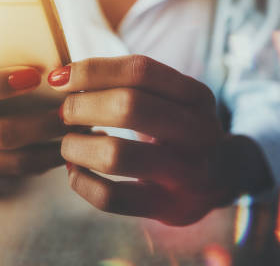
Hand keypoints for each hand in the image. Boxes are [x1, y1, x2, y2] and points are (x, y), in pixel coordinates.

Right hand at [0, 67, 67, 182]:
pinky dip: (47, 161)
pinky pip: (20, 173)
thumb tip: (55, 70)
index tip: (36, 75)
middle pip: (0, 134)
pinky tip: (68, 149)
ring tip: (80, 133)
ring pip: (15, 161)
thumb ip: (4, 77)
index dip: (1, 84)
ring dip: (53, 149)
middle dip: (43, 125)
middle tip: (73, 113)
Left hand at [49, 55, 272, 225]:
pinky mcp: (169, 208)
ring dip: (77, 147)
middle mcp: (198, 132)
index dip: (93, 70)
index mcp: (197, 97)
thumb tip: (63, 76)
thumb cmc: (177, 129)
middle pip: (129, 107)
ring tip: (68, 144)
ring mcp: (187, 174)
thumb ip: (130, 84)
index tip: (59, 78)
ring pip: (117, 155)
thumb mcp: (171, 99)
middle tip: (64, 113)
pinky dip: (82, 183)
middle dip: (82, 107)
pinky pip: (112, 198)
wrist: (220, 179)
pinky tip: (75, 173)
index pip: (140, 71)